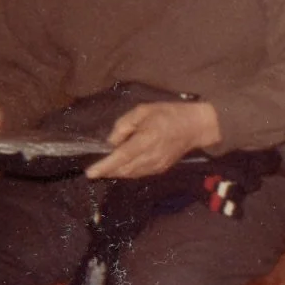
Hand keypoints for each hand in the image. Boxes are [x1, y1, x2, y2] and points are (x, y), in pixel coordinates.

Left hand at [84, 101, 220, 179]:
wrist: (195, 127)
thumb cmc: (168, 114)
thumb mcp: (143, 110)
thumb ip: (124, 124)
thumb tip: (111, 142)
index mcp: (146, 139)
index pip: (121, 156)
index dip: (105, 166)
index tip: (90, 172)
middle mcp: (151, 156)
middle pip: (124, 169)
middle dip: (107, 171)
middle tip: (94, 170)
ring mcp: (157, 165)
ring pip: (131, 174)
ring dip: (116, 173)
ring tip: (105, 169)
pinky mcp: (161, 169)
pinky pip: (139, 174)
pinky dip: (128, 172)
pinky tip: (122, 167)